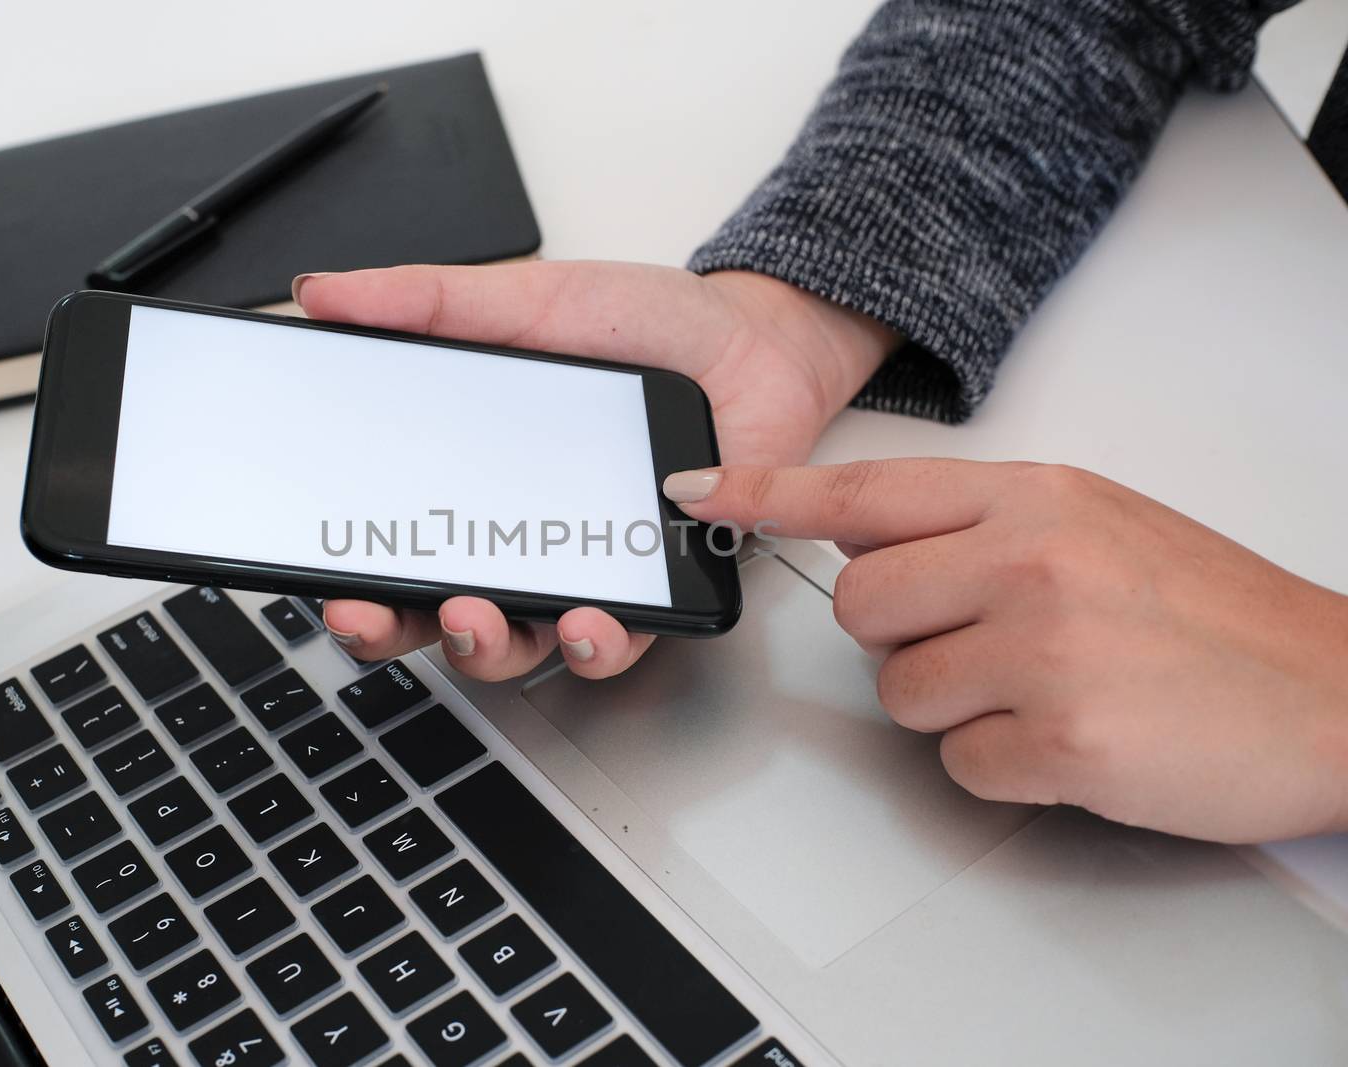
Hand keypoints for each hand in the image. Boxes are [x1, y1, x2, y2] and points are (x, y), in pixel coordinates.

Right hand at [294, 260, 895, 679]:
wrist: (749, 338)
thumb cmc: (641, 324)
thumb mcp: (522, 302)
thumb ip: (426, 305)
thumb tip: (324, 295)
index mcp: (473, 483)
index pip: (395, 548)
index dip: (355, 580)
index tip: (325, 582)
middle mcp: (520, 541)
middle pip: (436, 615)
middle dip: (394, 630)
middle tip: (373, 613)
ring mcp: (585, 572)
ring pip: (521, 646)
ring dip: (487, 645)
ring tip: (476, 616)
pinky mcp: (656, 590)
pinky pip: (620, 640)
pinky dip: (597, 641)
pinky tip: (588, 621)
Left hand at [664, 459, 1347, 842]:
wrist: (1334, 693)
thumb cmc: (1213, 614)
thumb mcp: (1094, 525)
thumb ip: (980, 524)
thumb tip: (868, 539)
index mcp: (1033, 497)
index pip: (867, 490)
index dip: (769, 493)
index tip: (699, 493)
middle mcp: (1028, 559)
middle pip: (860, 607)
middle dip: (902, 639)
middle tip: (988, 645)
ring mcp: (1044, 647)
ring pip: (901, 693)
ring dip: (958, 708)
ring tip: (1049, 690)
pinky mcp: (1062, 736)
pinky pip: (960, 763)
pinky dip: (1003, 765)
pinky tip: (1074, 739)